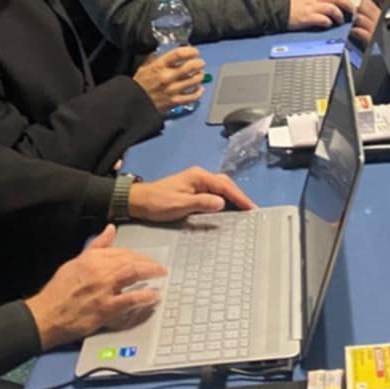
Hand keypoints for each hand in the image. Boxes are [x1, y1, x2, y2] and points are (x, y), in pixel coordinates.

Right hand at [24, 228, 165, 351]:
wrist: (45, 315)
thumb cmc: (58, 292)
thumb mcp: (75, 262)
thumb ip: (96, 246)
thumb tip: (110, 229)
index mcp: (91, 258)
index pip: (122, 251)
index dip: (137, 255)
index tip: (145, 259)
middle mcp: (98, 270)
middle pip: (131, 261)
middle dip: (148, 263)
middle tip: (159, 268)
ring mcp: (102, 289)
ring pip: (133, 274)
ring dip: (150, 273)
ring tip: (160, 275)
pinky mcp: (104, 308)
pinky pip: (129, 299)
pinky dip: (144, 296)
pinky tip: (153, 296)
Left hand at [129, 166, 254, 222]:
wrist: (138, 201)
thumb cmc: (158, 202)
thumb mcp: (180, 204)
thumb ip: (202, 202)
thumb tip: (223, 203)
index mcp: (199, 176)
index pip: (225, 186)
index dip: (239, 197)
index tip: (251, 208)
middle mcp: (200, 176)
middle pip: (225, 184)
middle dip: (239, 197)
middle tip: (251, 211)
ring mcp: (196, 182)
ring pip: (220, 188)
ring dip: (232, 198)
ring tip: (243, 212)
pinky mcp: (193, 190)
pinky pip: (213, 193)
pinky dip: (223, 200)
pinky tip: (227, 210)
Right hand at [132, 46, 205, 111]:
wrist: (134, 104)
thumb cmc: (139, 85)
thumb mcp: (145, 67)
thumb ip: (157, 58)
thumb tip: (170, 53)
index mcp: (159, 66)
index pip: (178, 54)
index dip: (190, 51)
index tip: (194, 52)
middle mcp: (167, 77)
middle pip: (190, 66)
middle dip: (199, 63)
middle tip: (200, 62)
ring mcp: (172, 90)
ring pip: (194, 81)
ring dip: (200, 76)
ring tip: (199, 74)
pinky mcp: (175, 102)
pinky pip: (193, 96)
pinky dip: (199, 92)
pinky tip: (199, 89)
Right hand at [288, 0, 352, 27]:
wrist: (275, 7)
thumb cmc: (289, 2)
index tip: (348, 2)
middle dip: (347, 4)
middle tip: (351, 12)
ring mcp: (311, 7)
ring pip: (332, 8)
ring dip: (339, 15)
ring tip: (340, 20)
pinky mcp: (306, 17)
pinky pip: (322, 19)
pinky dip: (327, 22)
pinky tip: (328, 24)